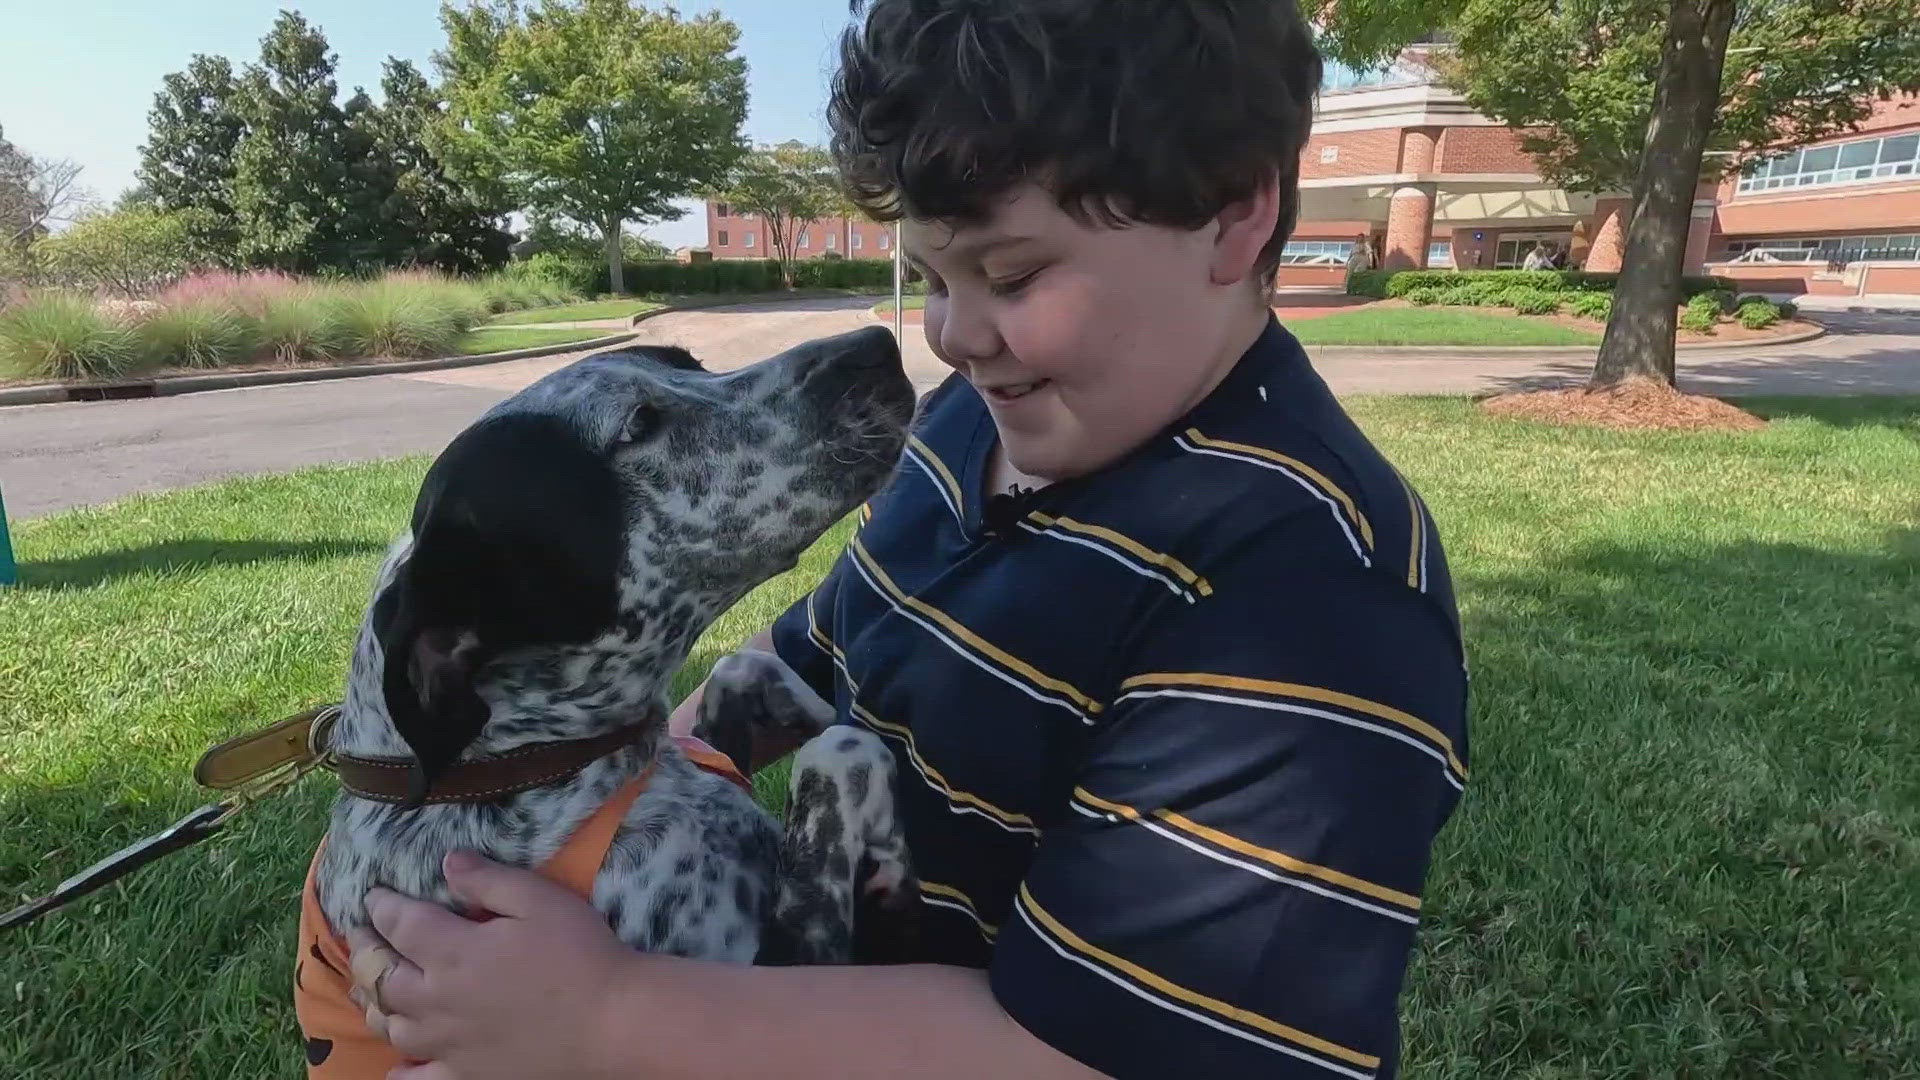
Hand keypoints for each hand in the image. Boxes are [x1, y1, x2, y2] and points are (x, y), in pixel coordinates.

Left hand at [348, 850, 632, 1079]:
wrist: (613, 1022)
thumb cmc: (582, 954)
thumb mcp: (540, 899)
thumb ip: (489, 879)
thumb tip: (448, 861)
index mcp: (455, 951)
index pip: (400, 924)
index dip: (381, 906)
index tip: (374, 894)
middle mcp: (440, 999)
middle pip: (382, 976)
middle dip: (364, 952)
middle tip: (360, 936)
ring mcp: (450, 1043)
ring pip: (391, 1026)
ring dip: (373, 1003)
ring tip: (369, 989)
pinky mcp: (468, 1075)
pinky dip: (400, 1073)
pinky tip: (396, 1066)